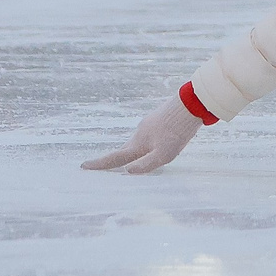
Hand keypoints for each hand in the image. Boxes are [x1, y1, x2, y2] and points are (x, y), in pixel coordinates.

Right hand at [83, 95, 204, 174]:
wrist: (192, 103)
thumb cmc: (178, 131)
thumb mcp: (164, 153)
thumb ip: (145, 164)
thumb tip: (127, 172)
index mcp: (138, 144)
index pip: (115, 158)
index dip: (100, 164)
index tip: (83, 166)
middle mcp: (140, 132)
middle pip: (126, 149)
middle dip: (115, 159)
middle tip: (103, 166)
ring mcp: (150, 123)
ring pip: (138, 141)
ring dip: (133, 150)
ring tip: (129, 160)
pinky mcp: (160, 118)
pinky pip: (150, 133)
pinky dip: (147, 141)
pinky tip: (155, 141)